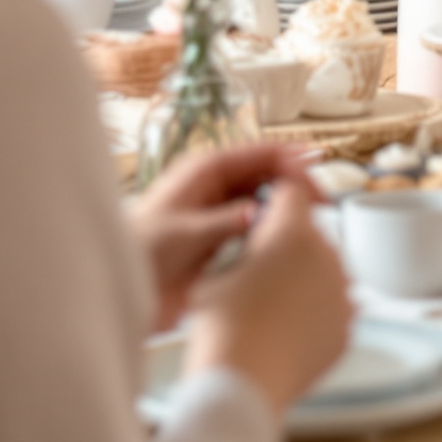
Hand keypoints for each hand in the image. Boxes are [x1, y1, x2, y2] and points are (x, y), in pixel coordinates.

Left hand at [132, 143, 316, 335]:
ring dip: (285, 209)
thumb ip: (225, 222)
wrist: (120, 287)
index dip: (290, 157)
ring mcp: (219, 213)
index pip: (258, 153)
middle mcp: (215, 188)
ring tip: (310, 222)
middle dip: (294, 184)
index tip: (317, 167)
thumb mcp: (185, 234)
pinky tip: (286, 243)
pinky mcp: (221, 240)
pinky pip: (256, 228)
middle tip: (322, 201)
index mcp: (204, 172)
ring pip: (264, 202)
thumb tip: (259, 212)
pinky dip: (272, 232)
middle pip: (266, 175)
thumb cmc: (139, 252)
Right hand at [183, 177, 351, 417]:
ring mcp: (342, 292)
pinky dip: (316, 312)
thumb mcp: (217, 270)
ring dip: (306, 278)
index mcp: (292, 231)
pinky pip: (333, 306)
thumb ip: (243, 245)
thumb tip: (253, 245)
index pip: (292, 191)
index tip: (267, 213)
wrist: (242, 383)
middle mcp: (327, 255)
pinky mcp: (347, 326)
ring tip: (273, 306)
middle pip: (311, 233)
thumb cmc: (222, 327)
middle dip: (290, 244)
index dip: (275, 200)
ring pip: (325, 269)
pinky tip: (288, 329)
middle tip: (261, 271)